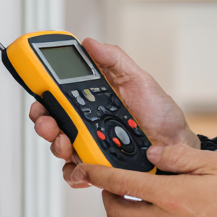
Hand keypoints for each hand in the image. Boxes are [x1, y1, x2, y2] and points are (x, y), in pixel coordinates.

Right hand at [28, 39, 198, 187]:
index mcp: (93, 100)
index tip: (40, 94)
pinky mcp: (98, 168)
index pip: (57, 96)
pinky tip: (84, 169)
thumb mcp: (139, 80)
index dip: (43, 95)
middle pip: (51, 123)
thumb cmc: (161, 114)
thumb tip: (90, 43)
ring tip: (68, 144)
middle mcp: (87, 123)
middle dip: (43, 123)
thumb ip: (114, 60)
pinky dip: (75, 173)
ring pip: (60, 148)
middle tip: (50, 122)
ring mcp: (91, 146)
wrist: (177, 145)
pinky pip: (76, 173)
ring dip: (57, 146)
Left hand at [71, 144, 216, 216]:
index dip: (98, 174)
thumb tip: (153, 156)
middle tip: (115, 182)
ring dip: (136, 209)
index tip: (86, 167)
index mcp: (172, 197)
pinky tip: (179, 210)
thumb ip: (181, 158)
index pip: (121, 184)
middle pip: (118, 213)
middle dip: (109, 196)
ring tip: (153, 193)